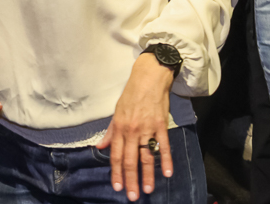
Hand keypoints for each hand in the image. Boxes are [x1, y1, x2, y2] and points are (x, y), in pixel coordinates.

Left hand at [96, 53, 174, 198]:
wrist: (148, 78)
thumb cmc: (131, 94)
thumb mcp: (116, 111)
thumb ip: (110, 131)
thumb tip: (101, 146)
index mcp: (119, 127)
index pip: (116, 155)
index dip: (116, 172)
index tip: (117, 187)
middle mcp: (132, 130)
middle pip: (130, 159)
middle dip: (131, 180)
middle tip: (133, 196)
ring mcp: (147, 128)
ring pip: (147, 156)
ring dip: (148, 175)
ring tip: (148, 189)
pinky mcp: (161, 124)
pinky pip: (164, 145)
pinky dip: (166, 159)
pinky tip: (168, 173)